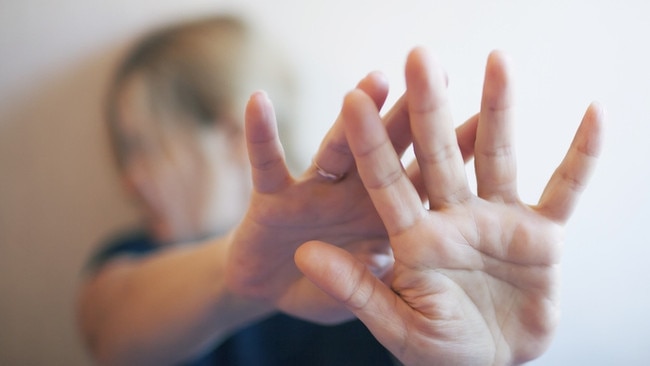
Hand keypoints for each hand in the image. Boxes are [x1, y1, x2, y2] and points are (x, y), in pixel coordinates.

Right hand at [225, 71, 478, 323]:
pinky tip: (258, 101)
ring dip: (353, 117)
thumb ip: (372, 282)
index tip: (484, 118)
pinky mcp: (273, 196)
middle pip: (387, 150)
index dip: (451, 151)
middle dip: (411, 115)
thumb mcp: (359, 297)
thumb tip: (384, 257)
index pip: (423, 179)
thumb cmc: (323, 290)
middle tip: (438, 73)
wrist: (270, 293)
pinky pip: (266, 163)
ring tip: (374, 82)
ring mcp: (315, 191)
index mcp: (384, 217)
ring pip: (337, 149)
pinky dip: (260, 135)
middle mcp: (354, 195)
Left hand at [296, 48, 602, 363]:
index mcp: (413, 238)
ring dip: (498, 110)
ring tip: (498, 59)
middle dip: (429, 107)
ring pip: (497, 156)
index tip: (353, 99)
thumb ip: (355, 288)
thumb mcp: (396, 324)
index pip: (386, 182)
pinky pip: (565, 188)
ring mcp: (497, 220)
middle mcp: (452, 218)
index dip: (370, 143)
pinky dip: (583, 156)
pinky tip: (595, 115)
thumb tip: (304, 254)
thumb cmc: (439, 350)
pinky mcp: (541, 234)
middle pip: (438, 154)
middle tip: (420, 56)